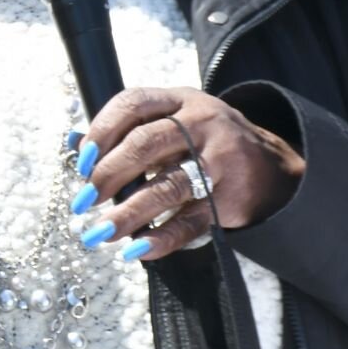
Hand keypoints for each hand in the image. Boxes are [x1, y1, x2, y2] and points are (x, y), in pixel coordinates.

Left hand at [76, 87, 304, 260]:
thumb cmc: (204, 141)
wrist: (274, 167)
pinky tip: (136, 249)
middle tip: (84, 199)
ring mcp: (219, 161)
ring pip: (167, 186)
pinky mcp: (231, 198)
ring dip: (128, 213)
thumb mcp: (172, 120)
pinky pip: (191, 221)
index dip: (102, 130)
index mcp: (179, 99)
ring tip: (100, 232)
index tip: (82, 159)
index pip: (132, 104)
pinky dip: (161, 237)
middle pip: (144, 144)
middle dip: (108, 174)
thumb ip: (126, 130)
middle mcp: (201, 124)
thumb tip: (73, 143)